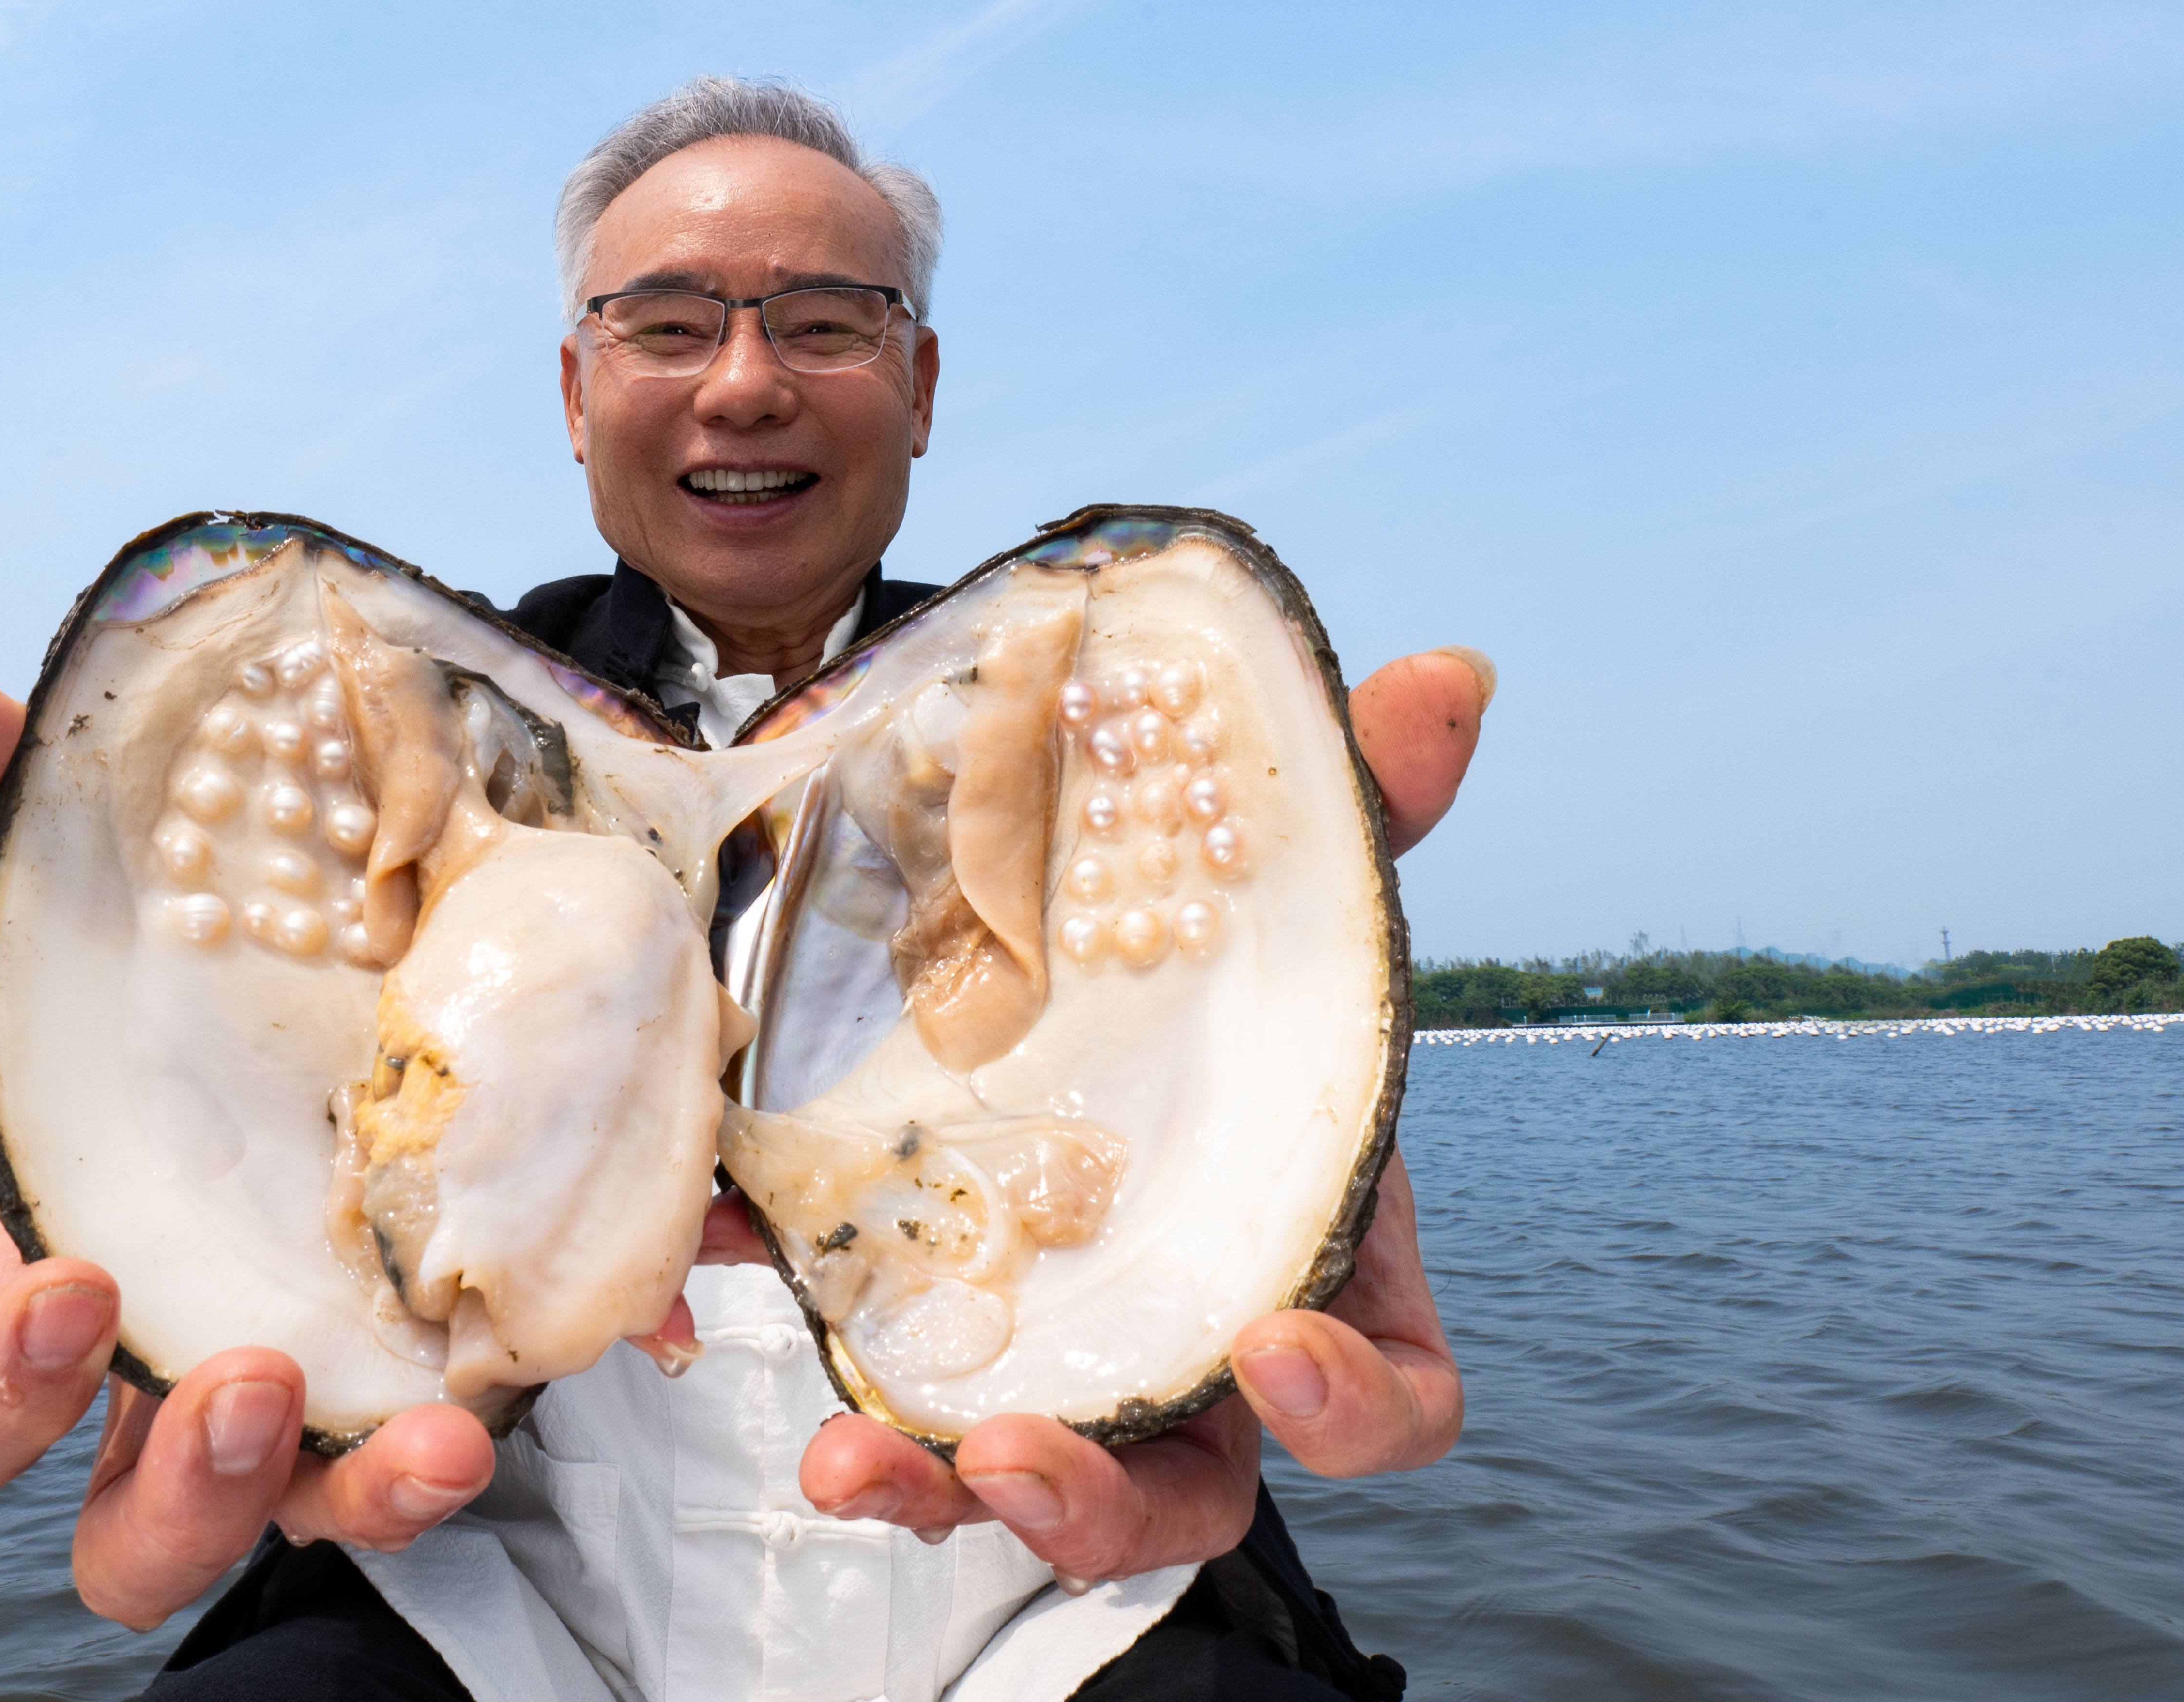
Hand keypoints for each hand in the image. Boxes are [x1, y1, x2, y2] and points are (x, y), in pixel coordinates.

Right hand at [0, 671, 498, 1627]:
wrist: (363, 978)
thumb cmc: (198, 981)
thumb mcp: (121, 894)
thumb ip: (16, 811)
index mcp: (69, 1284)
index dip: (3, 1382)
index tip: (76, 1288)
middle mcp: (174, 1376)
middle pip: (119, 1536)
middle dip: (175, 1489)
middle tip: (250, 1379)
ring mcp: (305, 1406)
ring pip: (286, 1532)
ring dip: (344, 1502)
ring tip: (423, 1434)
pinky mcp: (422, 1385)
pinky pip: (424, 1465)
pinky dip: (455, 1447)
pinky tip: (512, 1389)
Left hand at [789, 646, 1487, 1586]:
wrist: (1041, 924)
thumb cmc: (1204, 948)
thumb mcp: (1266, 866)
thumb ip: (1357, 794)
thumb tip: (1448, 679)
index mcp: (1307, 1252)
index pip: (1392, 1393)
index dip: (1353, 1407)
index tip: (1274, 1351)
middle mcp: (1185, 1331)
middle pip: (1188, 1490)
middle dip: (1105, 1504)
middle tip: (1011, 1452)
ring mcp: (1058, 1347)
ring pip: (1027, 1479)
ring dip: (941, 1495)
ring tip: (846, 1462)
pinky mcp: (932, 1318)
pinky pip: (884, 1382)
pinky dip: (821, 1360)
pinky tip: (735, 1290)